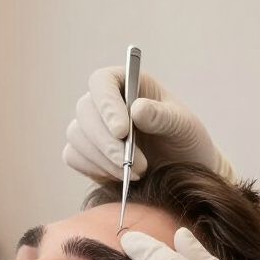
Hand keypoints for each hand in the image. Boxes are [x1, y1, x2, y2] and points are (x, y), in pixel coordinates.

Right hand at [62, 66, 235, 183]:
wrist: (183, 171)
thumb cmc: (185, 140)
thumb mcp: (183, 125)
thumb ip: (162, 116)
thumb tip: (136, 109)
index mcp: (126, 83)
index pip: (102, 82)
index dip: (107, 105)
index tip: (122, 132)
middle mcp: (104, 102)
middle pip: (85, 111)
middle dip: (107, 142)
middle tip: (135, 165)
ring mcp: (92, 127)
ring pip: (77, 135)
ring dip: (104, 159)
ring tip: (138, 173)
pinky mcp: (86, 152)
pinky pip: (74, 156)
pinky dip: (95, 168)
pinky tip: (121, 176)